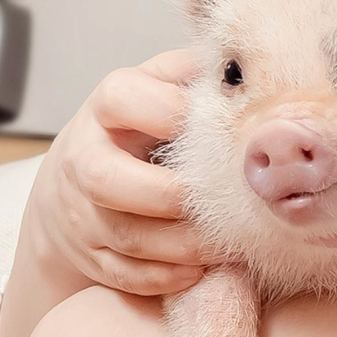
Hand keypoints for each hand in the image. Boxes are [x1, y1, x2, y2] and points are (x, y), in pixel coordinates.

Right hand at [29, 49, 209, 293]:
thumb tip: (255, 59)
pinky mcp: (90, 254)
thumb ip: (194, 74)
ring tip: (230, 245)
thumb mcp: (160, 88)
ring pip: (124, 235)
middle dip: (170, 196)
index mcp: (107, 109)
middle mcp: (85, 159)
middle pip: (107, 179)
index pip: (122, 98)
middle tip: (226, 204)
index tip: (217, 128)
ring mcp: (82, 212)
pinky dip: (166, 277)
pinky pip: (124, 274)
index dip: (168, 111)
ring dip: (182, 246)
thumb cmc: (142, 129)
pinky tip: (202, 269)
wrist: (82, 183)